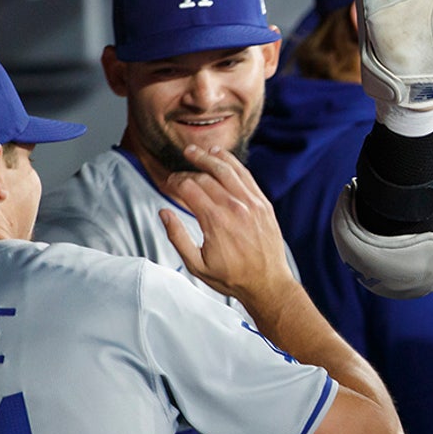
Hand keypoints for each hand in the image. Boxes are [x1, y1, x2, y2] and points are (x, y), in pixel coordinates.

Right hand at [160, 145, 293, 302]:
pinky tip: (220, 155)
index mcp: (216, 221)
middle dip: (187, 172)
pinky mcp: (263, 203)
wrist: (268, 282)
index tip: (168, 183)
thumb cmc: (231, 277)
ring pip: (227, 170)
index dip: (175, 182)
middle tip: (177, 171)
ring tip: (194, 151)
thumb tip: (164, 212)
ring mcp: (252, 203)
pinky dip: (232, 163)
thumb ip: (177, 237)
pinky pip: (246, 176)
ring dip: (208, 157)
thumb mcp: (196, 265)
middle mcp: (235, 207)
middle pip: (205, 178)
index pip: (189, 188)